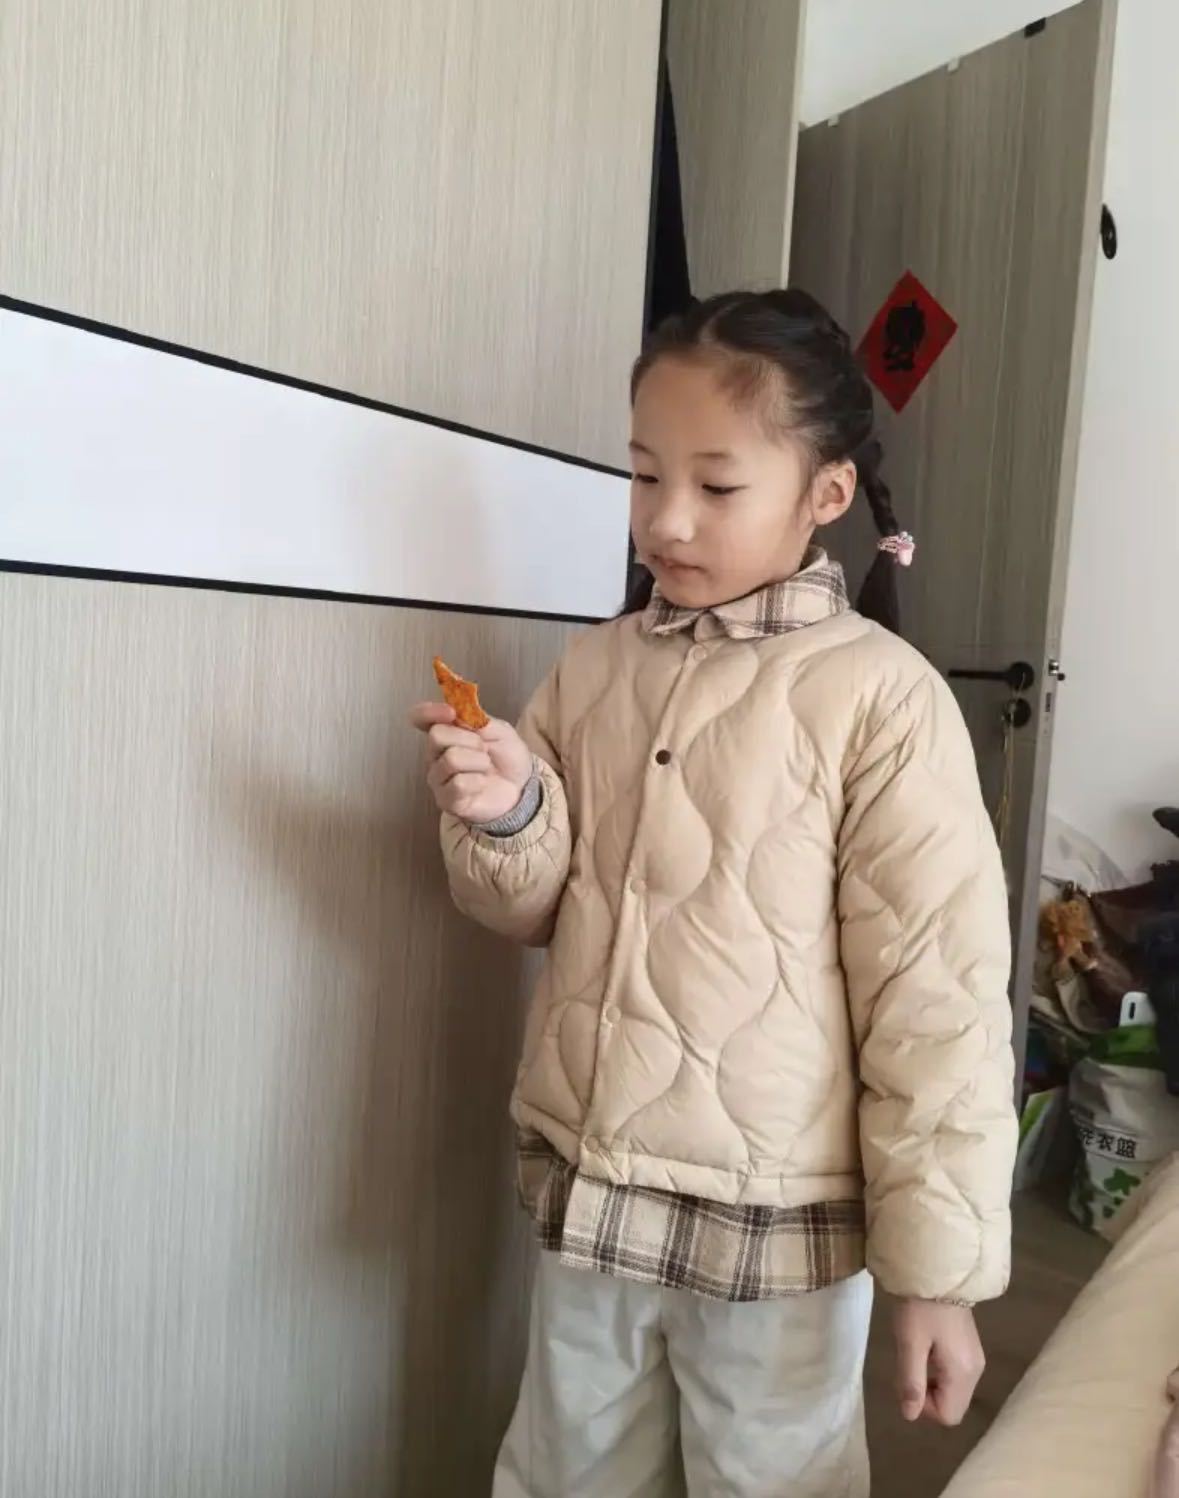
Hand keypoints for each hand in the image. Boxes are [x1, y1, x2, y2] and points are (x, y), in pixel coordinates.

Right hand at [409, 702, 532, 824]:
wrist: (521, 787)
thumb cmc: (507, 757)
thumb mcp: (500, 730)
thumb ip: (478, 720)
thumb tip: (458, 713)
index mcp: (447, 732)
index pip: (421, 718)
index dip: (428, 712)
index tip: (450, 712)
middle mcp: (436, 754)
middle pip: (437, 735)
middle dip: (469, 739)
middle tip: (485, 749)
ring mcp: (438, 777)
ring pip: (450, 759)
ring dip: (478, 761)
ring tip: (486, 767)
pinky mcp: (446, 799)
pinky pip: (458, 783)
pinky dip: (477, 782)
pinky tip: (481, 784)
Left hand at [893, 1300, 985, 1426]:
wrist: (937, 1268)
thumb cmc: (920, 1307)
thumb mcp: (909, 1343)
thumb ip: (911, 1382)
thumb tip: (910, 1415)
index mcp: (963, 1373)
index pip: (948, 1415)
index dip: (923, 1407)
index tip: (908, 1379)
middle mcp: (976, 1370)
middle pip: (952, 1405)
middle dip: (927, 1396)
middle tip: (909, 1366)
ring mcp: (975, 1357)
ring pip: (953, 1390)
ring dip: (931, 1382)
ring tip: (914, 1354)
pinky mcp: (969, 1346)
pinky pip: (954, 1373)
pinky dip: (937, 1370)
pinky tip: (925, 1347)